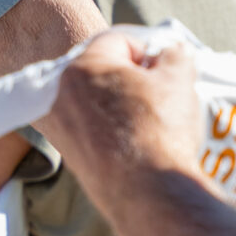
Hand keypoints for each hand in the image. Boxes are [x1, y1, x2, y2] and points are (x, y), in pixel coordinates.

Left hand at [45, 31, 202, 214]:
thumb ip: (173, 55)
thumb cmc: (160, 130)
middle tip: (154, 94)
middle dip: (127, 76)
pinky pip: (86, 126)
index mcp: (81, 66)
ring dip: (115, 101)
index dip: (148, 52)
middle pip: (98, 69)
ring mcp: (57, 126)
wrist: (148, 193)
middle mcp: (58, 93)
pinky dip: (105, 126)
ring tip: (144, 118)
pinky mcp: (65, 153)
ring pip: (90, 98)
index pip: (118, 41)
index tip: (163, 72)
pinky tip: (131, 139)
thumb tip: (170, 53)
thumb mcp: (178, 79)